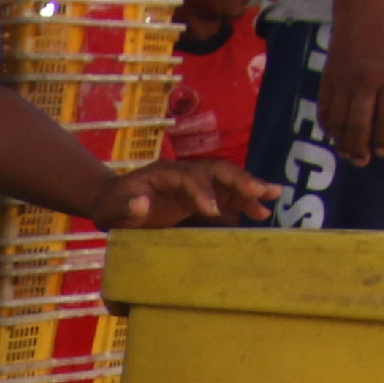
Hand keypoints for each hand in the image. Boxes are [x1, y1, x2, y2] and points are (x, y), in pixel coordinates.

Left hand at [90, 155, 278, 227]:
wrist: (113, 202)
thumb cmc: (111, 207)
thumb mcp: (111, 209)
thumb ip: (125, 206)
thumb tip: (141, 203)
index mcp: (162, 172)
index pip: (187, 177)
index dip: (201, 192)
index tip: (212, 212)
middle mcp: (182, 173)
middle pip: (215, 170)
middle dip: (239, 180)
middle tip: (262, 192)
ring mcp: (192, 182)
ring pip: (225, 180)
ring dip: (248, 188)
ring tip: (273, 198)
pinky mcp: (198, 195)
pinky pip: (224, 195)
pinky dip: (242, 201)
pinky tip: (260, 212)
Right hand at [317, 0, 383, 168]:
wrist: (366, 0)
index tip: (383, 152)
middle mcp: (366, 82)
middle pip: (359, 126)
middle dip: (360, 148)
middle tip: (362, 161)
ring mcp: (344, 80)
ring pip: (339, 121)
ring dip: (342, 141)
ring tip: (347, 152)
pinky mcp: (329, 75)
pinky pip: (324, 107)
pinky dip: (327, 123)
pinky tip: (332, 132)